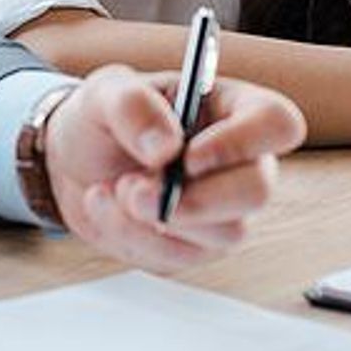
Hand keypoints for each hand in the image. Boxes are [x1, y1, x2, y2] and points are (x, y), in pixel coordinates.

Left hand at [41, 67, 305, 273]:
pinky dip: (132, 235)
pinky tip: (108, 205)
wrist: (72, 164)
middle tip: (135, 188)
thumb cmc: (103, 120)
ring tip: (114, 188)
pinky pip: (180, 257)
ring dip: (155, 218)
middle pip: (258, 191)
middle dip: (194, 199)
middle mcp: (239, 161)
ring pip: (224, 233)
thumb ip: (133, 107)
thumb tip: (166, 146)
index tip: (188, 156)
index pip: (277, 123)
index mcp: (231, 108)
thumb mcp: (105, 94)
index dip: (242, 143)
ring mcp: (222, 208)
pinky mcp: (196, 245)